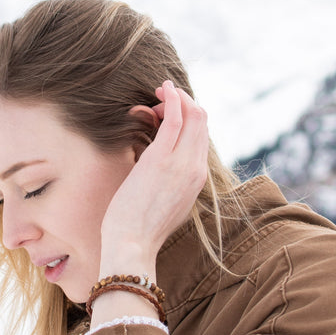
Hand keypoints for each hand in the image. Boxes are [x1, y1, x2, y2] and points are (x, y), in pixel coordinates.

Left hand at [99, 81, 208, 275]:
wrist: (133, 245)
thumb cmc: (140, 229)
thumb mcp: (165, 205)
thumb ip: (170, 185)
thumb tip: (159, 172)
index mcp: (196, 180)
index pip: (202, 138)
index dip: (188, 119)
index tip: (166, 114)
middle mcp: (195, 169)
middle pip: (203, 122)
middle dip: (184, 102)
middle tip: (162, 97)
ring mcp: (181, 163)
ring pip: (193, 115)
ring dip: (177, 97)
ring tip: (160, 91)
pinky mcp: (161, 158)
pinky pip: (174, 118)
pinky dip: (171, 98)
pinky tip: (163, 88)